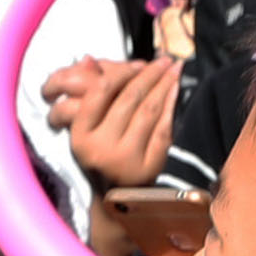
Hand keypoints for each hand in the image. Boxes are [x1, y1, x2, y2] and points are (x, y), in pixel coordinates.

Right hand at [44, 56, 178, 190]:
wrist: (115, 195)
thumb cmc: (100, 151)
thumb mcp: (86, 126)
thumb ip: (88, 92)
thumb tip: (88, 59)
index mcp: (80, 137)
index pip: (100, 93)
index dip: (121, 73)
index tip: (138, 63)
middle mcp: (100, 149)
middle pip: (128, 99)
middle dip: (149, 74)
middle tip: (164, 59)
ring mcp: (126, 159)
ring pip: (148, 111)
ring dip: (164, 84)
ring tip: (174, 68)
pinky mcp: (148, 166)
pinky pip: (163, 128)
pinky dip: (171, 105)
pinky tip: (175, 89)